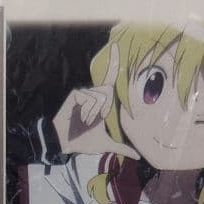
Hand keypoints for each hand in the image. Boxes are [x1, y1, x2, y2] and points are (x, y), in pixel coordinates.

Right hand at [52, 43, 139, 159]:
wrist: (65, 143)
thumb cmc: (83, 141)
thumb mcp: (105, 144)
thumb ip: (122, 147)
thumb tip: (138, 156)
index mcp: (101, 103)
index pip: (110, 81)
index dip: (114, 64)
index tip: (116, 46)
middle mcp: (94, 95)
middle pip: (108, 92)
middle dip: (104, 109)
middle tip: (94, 121)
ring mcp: (84, 94)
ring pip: (100, 96)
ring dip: (94, 113)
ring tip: (85, 122)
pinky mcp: (76, 94)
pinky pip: (89, 98)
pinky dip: (87, 111)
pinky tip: (80, 118)